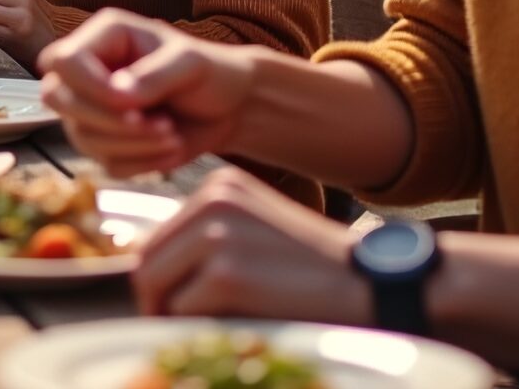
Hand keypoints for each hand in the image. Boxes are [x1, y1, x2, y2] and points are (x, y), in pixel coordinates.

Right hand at [39, 8, 258, 176]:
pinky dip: (142, 163)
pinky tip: (171, 148)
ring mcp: (93, 109)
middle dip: (107, 120)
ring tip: (172, 133)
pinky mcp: (107, 143)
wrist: (231, 107)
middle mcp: (90, 71)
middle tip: (154, 123)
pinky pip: (106, 164)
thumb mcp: (191, 63)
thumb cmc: (212, 72)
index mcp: (103, 38)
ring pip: (81, 137)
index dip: (88, 86)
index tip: (132, 103)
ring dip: (131, 144)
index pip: (62, 60)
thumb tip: (119, 95)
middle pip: (57, 99)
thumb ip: (155, 74)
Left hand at [133, 168, 369, 322]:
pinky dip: (196, 329)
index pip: (156, 236)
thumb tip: (151, 273)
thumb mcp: (255, 231)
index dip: (159, 278)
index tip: (173, 304)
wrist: (372, 286)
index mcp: (218, 187)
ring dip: (172, 316)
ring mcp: (219, 236)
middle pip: (147, 260)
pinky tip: (230, 331)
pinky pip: (182, 311)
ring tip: (204, 330)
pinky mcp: (228, 275)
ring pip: (156, 285)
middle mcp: (213, 200)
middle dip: (156, 300)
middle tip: (176, 327)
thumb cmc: (313, 269)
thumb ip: (207, 239)